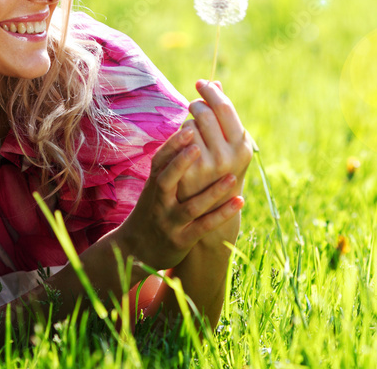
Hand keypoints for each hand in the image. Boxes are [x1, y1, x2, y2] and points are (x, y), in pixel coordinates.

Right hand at [118, 124, 243, 271]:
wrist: (136, 249)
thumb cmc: (153, 207)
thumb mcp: (154, 186)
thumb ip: (170, 164)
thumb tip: (192, 127)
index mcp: (153, 185)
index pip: (160, 161)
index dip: (172, 145)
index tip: (189, 127)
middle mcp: (160, 202)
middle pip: (167, 180)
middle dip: (181, 163)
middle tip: (199, 146)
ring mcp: (170, 222)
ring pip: (191, 206)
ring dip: (212, 192)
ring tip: (232, 176)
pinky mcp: (181, 240)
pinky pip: (204, 227)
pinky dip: (222, 215)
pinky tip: (239, 201)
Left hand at [176, 80, 254, 206]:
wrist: (206, 212)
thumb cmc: (218, 171)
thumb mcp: (229, 145)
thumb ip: (223, 115)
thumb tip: (215, 82)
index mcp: (242, 147)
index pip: (224, 108)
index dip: (211, 91)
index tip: (201, 83)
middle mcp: (228, 157)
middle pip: (205, 113)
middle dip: (196, 105)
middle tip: (194, 106)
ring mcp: (207, 167)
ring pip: (189, 125)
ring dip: (188, 124)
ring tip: (192, 135)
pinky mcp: (187, 175)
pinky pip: (177, 141)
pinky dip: (178, 139)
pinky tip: (181, 147)